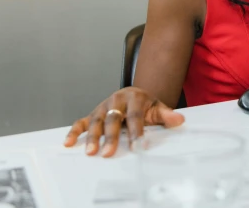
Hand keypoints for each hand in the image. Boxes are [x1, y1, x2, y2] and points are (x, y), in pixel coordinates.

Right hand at [63, 87, 184, 156]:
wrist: (135, 95)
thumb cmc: (146, 105)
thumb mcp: (158, 107)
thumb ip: (166, 115)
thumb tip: (179, 120)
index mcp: (134, 98)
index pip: (135, 116)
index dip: (136, 131)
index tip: (138, 146)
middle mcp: (116, 100)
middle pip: (113, 118)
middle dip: (111, 136)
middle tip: (108, 153)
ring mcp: (103, 106)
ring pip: (96, 120)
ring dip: (92, 136)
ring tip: (90, 151)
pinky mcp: (93, 113)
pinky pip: (81, 121)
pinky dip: (74, 131)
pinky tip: (69, 142)